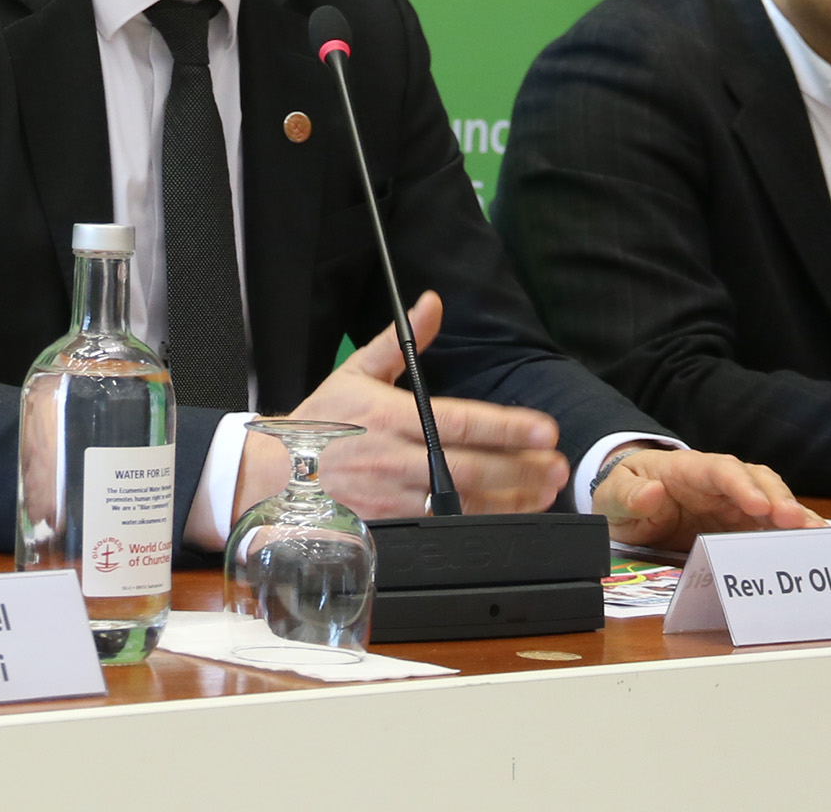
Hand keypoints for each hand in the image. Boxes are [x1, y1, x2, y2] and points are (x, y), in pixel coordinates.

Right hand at [215, 291, 568, 537]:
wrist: (272, 474)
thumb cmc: (316, 422)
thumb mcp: (356, 372)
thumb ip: (400, 339)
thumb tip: (431, 302)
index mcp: (390, 417)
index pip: (459, 422)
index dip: (506, 427)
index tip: (545, 429)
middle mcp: (394, 459)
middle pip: (469, 468)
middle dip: (521, 469)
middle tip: (559, 466)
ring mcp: (391, 498)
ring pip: (461, 504)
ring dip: (510, 500)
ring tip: (546, 492)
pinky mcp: (388, 526)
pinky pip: (441, 529)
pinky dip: (478, 525)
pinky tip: (508, 519)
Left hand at [592, 447, 817, 549]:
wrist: (630, 502)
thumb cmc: (625, 491)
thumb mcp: (613, 494)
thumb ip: (628, 495)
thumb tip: (652, 493)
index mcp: (690, 469)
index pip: (721, 471)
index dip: (743, 485)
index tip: (759, 505)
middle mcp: (721, 482)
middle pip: (758, 481)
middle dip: (779, 500)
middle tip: (797, 524)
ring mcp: (735, 502)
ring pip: (773, 502)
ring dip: (795, 518)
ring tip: (817, 538)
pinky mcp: (742, 523)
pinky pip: (771, 527)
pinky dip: (792, 536)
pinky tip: (812, 549)